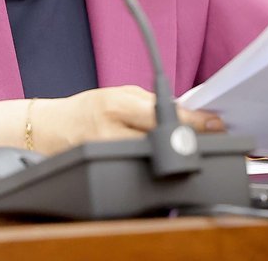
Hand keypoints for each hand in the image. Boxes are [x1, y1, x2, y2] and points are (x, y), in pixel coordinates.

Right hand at [34, 85, 225, 152]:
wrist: (51, 129)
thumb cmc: (86, 109)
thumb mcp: (117, 94)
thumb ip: (149, 102)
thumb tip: (187, 114)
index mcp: (115, 106)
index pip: (161, 113)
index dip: (193, 121)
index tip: (215, 124)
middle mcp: (111, 133)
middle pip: (162, 139)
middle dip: (189, 138)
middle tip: (211, 135)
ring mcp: (109, 157)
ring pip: (153, 158)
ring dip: (175, 152)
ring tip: (187, 146)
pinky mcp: (107, 174)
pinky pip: (140, 168)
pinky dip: (156, 163)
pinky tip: (163, 159)